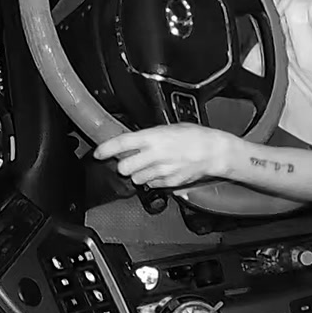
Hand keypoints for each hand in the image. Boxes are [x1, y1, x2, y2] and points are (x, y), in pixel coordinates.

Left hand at [93, 124, 237, 188]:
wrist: (213, 151)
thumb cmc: (193, 136)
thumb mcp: (168, 128)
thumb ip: (148, 136)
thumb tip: (133, 142)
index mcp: (152, 137)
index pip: (121, 144)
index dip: (106, 149)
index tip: (98, 153)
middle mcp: (154, 155)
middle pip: (124, 168)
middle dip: (124, 165)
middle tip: (129, 160)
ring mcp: (161, 171)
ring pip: (136, 179)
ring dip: (138, 173)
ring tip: (150, 165)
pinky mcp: (168, 182)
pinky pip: (152, 184)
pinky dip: (153, 180)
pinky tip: (161, 171)